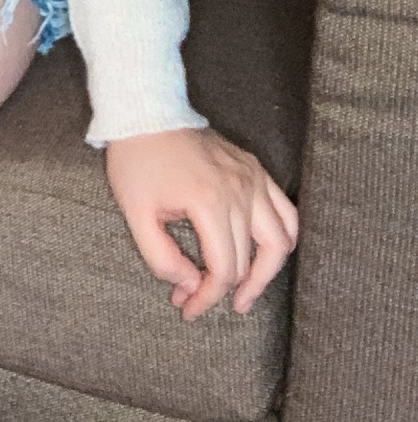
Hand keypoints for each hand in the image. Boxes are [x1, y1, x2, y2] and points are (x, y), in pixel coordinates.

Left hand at [105, 126, 298, 320]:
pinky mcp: (255, 168)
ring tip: (246, 294)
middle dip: (225, 290)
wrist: (145, 114)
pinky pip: (286, 211)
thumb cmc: (137, 161)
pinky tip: (269, 254)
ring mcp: (252, 177)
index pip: (223, 269)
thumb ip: (161, 258)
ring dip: (266, 273)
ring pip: (280, 241)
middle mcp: (239, 190)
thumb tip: (189, 285)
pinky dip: (284, 238)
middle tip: (203, 301)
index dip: (207, 297)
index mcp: (209, 201)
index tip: (187, 308)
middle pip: (248, 261)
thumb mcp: (135, 214)